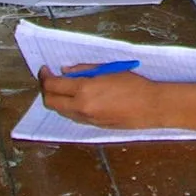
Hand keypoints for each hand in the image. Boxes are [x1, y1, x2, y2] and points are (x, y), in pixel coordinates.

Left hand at [39, 67, 195, 130]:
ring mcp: (86, 119)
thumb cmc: (134, 84)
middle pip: (50, 102)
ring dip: (58, 99)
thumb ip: (85, 70)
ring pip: (61, 111)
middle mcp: (81, 107)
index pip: (53, 85)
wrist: (150, 106)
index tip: (45, 70)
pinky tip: (79, 98)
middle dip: (46, 90)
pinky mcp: (93, 126)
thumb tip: (66, 71)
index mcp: (84, 90)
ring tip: (65, 87)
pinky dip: (70, 106)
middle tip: (49, 79)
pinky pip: (74, 116)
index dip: (45, 77)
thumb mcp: (109, 70)